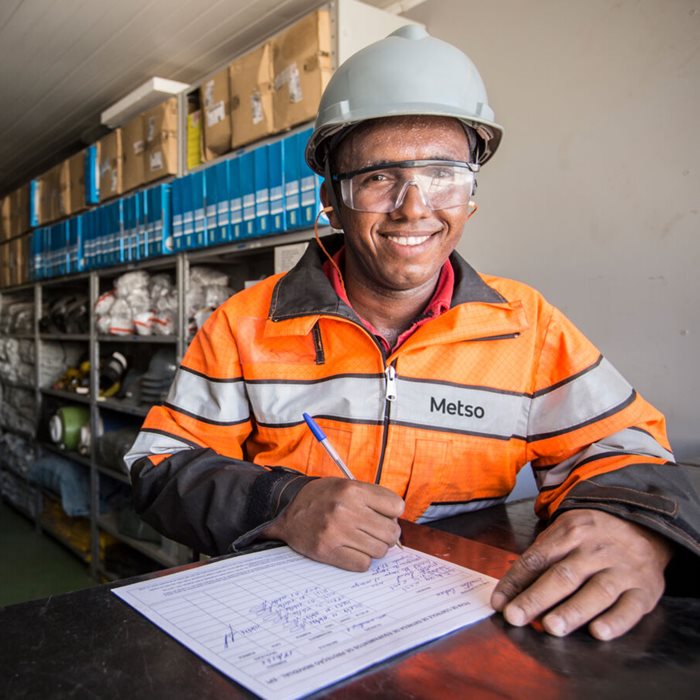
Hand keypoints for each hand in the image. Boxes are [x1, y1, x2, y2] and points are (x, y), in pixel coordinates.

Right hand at [261, 477, 404, 570]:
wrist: (287, 511)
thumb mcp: (347, 485)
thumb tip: (398, 519)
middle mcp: (345, 510)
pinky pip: (363, 564)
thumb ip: (373, 497)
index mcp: (352, 490)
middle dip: (386, 534)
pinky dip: (362, 560)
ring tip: (361, 540)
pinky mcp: (327, 551)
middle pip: (391, 532)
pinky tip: (352, 550)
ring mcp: (336, 532)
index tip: (384, 515)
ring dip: (374, 548)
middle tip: (374, 531)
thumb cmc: (323, 498)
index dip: (393, 513)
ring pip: (379, 550)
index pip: (396, 506)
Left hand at [490, 509, 673, 639]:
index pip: (537, 558)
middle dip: (536, 598)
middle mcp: (595, 550)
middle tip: (515, 617)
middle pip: (563, 575)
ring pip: (596, 592)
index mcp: (570, 532)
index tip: (499, 603)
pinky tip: (598, 632)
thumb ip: (543, 556)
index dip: (516, 581)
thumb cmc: (594, 535)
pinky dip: (615, 622)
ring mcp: (622, 569)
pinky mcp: (645, 590)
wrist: (645, 524)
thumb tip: (513, 589)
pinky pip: (630, 608)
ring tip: (551, 627)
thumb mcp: (566, 531)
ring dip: (572, 611)